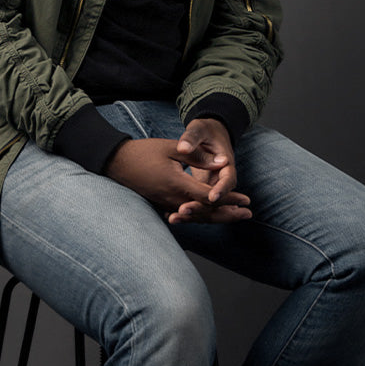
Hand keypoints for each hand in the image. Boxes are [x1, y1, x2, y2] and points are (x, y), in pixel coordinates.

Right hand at [104, 135, 250, 224]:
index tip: (245, 200)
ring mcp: (166, 203)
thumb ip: (198, 156)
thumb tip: (222, 163)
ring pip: (196, 216)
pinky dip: (201, 216)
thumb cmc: (144, 152)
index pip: (208, 197)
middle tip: (248, 215)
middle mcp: (172, 199)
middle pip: (205, 213)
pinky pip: (185, 214)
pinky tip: (211, 216)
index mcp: (176, 184)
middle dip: (228, 214)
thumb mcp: (172, 148)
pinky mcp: (162, 204)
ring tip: (235, 217)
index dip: (228, 199)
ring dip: (217, 217)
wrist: (116, 162)